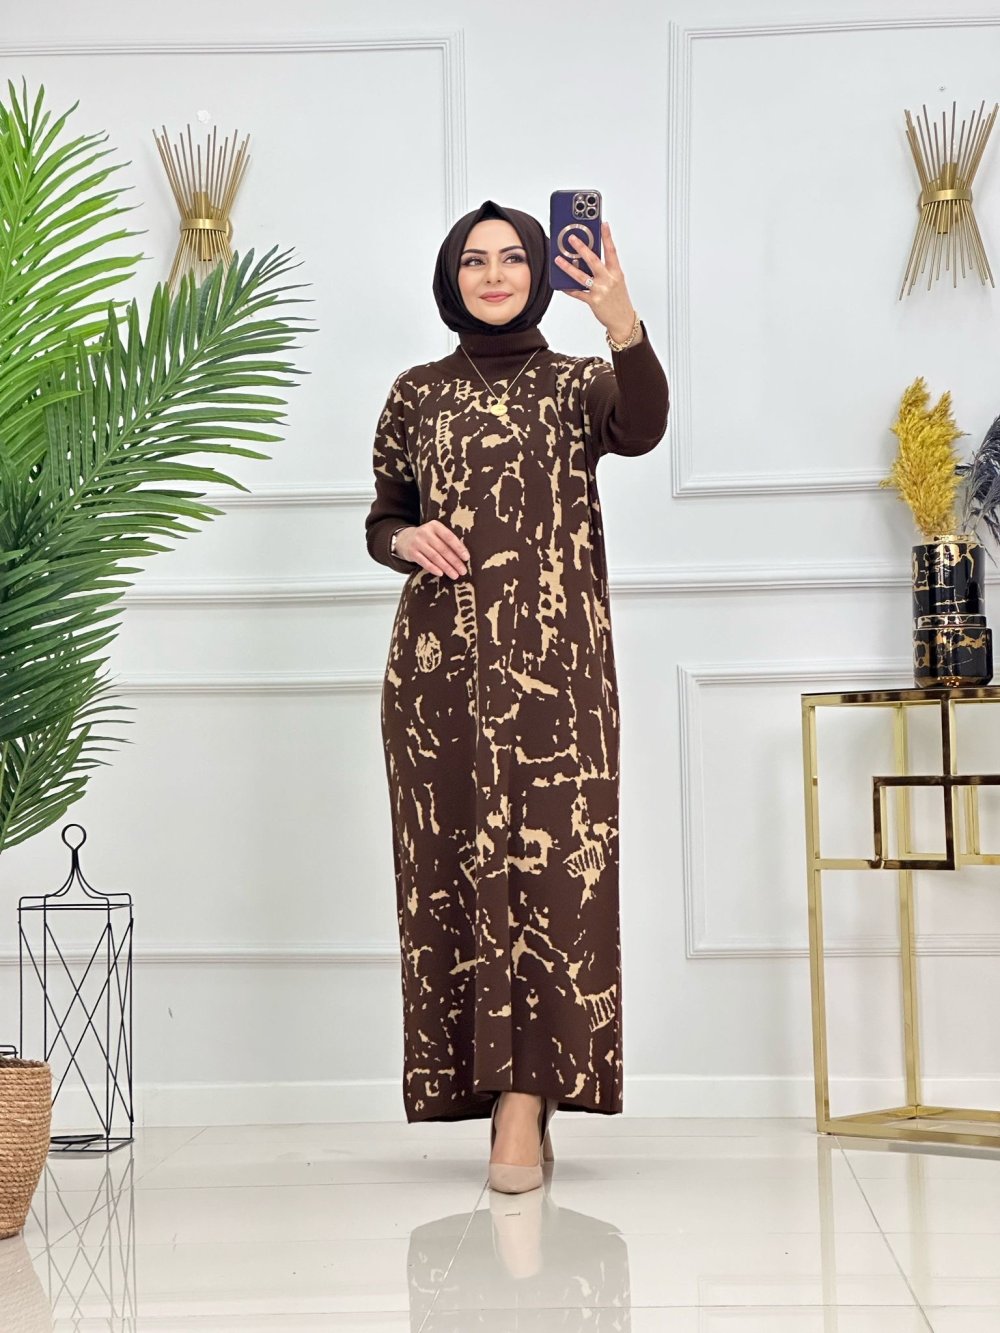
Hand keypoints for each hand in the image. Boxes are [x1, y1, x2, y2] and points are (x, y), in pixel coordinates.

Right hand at [395, 520, 468, 578]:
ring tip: (455, 575)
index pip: (449, 537)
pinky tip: (441, 573)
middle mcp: (425, 532)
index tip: (466, 557)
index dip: (459, 548)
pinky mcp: (412, 553)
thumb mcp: (436, 534)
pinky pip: (424, 562)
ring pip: (435, 557)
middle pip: (443, 549)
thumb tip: (463, 556)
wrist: (405, 539)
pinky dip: (433, 568)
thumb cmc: (427, 538)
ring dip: (446, 567)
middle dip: (454, 561)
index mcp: (435, 526)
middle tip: (463, 570)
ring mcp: (417, 542)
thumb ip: (447, 541)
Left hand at [554, 221, 639, 344]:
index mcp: (616, 273)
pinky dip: (569, 288)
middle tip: (571, 238)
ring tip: (558, 260)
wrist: (623, 320)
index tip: (603, 224)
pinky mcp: (593, 301)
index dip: (607, 237)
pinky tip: (561, 284)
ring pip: (581, 276)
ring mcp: (600, 290)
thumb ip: (606, 270)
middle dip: (581, 248)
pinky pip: (578, 293)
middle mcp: (608, 280)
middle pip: (593, 260)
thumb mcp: (617, 281)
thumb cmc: (619, 300)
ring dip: (568, 267)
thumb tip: (589, 258)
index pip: (612, 251)